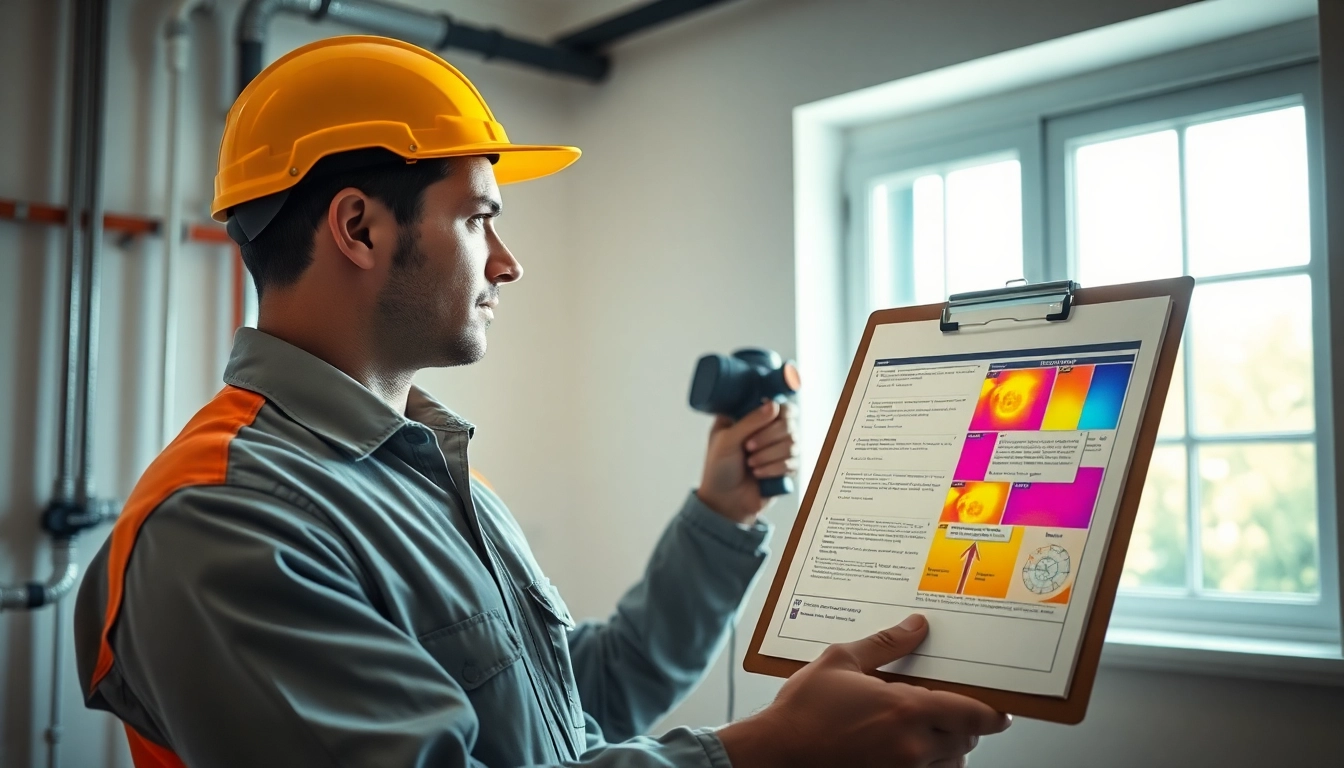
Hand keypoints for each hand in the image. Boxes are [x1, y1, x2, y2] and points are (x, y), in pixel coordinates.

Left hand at [696, 400, 798, 523]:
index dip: (776, 410)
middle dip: (769, 437)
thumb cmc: (718, 468)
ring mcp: (778, 449)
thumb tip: (775, 406)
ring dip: (769, 455)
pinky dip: (774, 469)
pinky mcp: (786, 468)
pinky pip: (794, 462)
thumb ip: (750, 422)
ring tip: (750, 464)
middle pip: (789, 422)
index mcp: (751, 417)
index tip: (768, 417)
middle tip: (748, 447)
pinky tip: (759, 475)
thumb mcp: (727, 440)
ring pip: (793, 443)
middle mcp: (768, 430)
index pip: (777, 404)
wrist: (724, 502)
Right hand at [718, 615, 1010, 767]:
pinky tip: (909, 752)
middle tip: (948, 713)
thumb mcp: (841, 661)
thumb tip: (914, 626)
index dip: (992, 715)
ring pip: (949, 763)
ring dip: (947, 749)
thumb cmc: (803, 711)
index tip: (999, 713)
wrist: (777, 753)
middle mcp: (912, 745)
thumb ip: (885, 644)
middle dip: (963, 727)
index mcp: (906, 710)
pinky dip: (928, 765)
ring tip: (926, 733)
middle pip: (965, 741)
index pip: (972, 715)